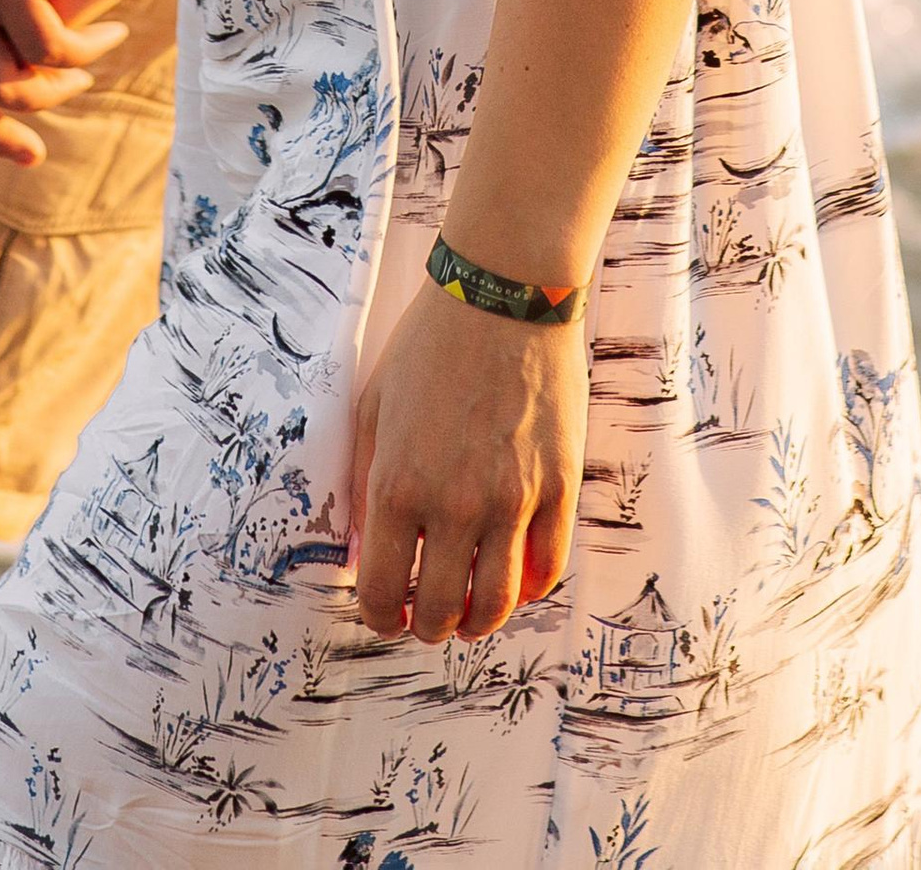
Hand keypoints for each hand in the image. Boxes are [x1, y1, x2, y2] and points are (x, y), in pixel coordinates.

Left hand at [349, 284, 584, 641]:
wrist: (501, 293)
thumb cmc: (430, 343)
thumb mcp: (374, 405)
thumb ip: (364, 481)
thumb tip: (362, 546)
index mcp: (397, 485)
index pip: (380, 591)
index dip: (380, 618)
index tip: (386, 615)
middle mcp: (452, 504)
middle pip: (440, 611)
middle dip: (428, 626)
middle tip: (428, 618)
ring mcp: (511, 500)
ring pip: (497, 604)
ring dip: (478, 622)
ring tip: (470, 613)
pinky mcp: (558, 487)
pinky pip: (548, 568)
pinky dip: (530, 589)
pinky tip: (516, 580)